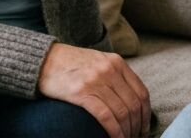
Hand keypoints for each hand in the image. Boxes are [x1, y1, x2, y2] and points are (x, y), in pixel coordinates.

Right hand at [37, 42, 151, 137]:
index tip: (144, 127)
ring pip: (122, 113)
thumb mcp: (98, 61)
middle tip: (135, 137)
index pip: (141, 92)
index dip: (146, 114)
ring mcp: (96, 81)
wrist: (43, 60)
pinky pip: (105, 117)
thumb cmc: (70, 64)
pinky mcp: (82, 93)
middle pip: (133, 105)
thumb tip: (131, 101)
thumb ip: (115, 75)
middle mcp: (109, 70)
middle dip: (137, 126)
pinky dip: (113, 131)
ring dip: (126, 131)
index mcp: (116, 62)